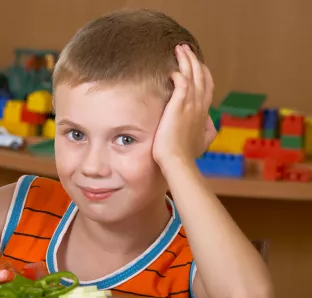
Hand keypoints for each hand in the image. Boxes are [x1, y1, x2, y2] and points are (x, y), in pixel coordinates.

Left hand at [153, 44, 215, 167]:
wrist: (178, 161)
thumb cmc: (186, 154)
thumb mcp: (202, 142)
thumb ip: (208, 131)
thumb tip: (211, 124)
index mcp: (203, 112)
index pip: (206, 87)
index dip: (203, 73)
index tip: (197, 63)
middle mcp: (199, 106)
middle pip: (200, 76)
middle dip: (194, 60)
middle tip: (185, 48)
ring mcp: (189, 106)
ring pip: (191, 76)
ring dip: (186, 61)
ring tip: (179, 49)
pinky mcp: (178, 107)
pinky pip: (181, 85)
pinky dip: (179, 76)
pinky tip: (173, 70)